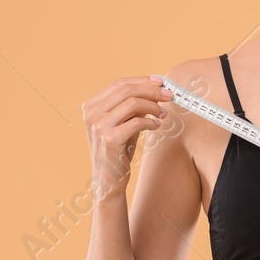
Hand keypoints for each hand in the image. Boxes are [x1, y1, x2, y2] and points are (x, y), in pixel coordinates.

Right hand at [82, 75, 174, 200]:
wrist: (108, 179)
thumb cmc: (117, 149)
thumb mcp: (123, 122)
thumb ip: (133, 105)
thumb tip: (156, 87)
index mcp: (91, 105)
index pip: (119, 83)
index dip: (142, 80)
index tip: (161, 82)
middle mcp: (91, 113)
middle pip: (126, 90)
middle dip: (151, 90)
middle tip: (168, 95)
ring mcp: (98, 126)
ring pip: (132, 103)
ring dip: (153, 106)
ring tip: (163, 114)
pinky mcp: (109, 139)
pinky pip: (136, 122)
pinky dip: (150, 122)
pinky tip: (156, 126)